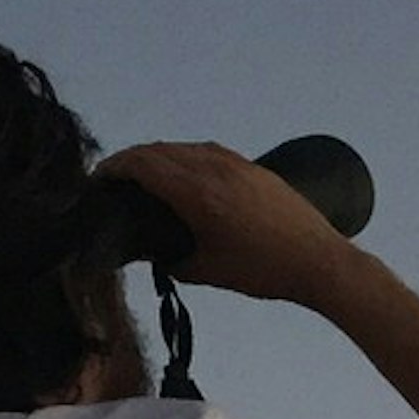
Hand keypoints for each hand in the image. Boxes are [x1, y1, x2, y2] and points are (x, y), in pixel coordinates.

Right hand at [92, 142, 368, 308]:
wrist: (320, 262)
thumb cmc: (265, 271)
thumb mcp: (208, 270)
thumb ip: (172, 259)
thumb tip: (151, 253)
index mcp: (198, 192)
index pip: (142, 164)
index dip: (113, 168)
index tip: (98, 180)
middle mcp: (214, 168)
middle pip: (159, 150)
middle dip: (131, 161)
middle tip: (116, 181)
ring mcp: (237, 163)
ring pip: (184, 147)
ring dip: (159, 157)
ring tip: (145, 178)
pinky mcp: (253, 167)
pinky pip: (208, 151)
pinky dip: (185, 158)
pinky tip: (184, 178)